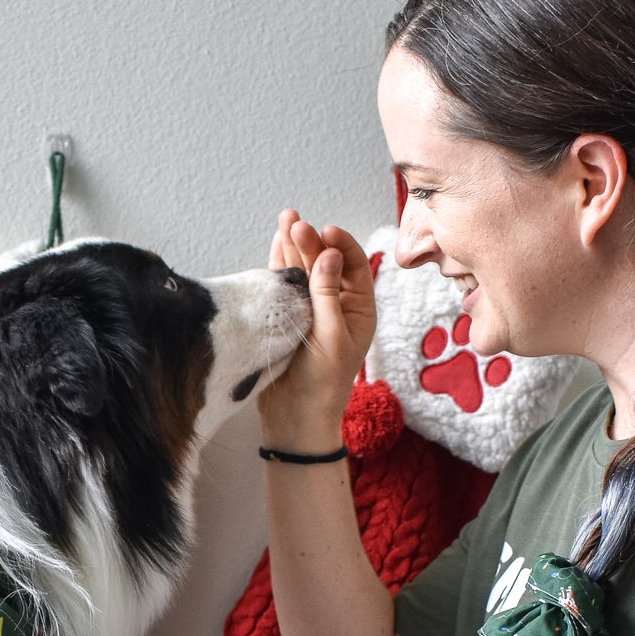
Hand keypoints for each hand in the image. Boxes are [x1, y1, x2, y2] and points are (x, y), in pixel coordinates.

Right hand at [258, 209, 377, 441]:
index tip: (325, 232)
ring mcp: (310, 309)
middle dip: (311, 241)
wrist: (294, 417)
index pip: (355, 266)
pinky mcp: (287, 316)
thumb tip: (329, 255)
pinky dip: (279, 263)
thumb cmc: (321, 383)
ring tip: (285, 218)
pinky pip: (285, 283)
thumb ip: (327, 295)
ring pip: (303, 269)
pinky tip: (275, 242)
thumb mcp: (330, 337)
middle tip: (295, 223)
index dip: (340, 246)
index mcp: (359, 310)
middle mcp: (337, 305)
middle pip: (325, 263)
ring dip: (294, 245)